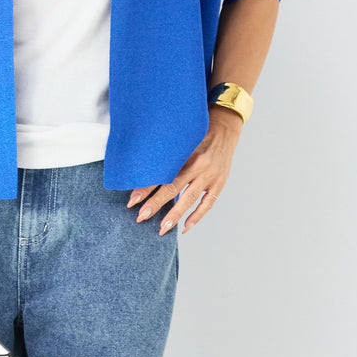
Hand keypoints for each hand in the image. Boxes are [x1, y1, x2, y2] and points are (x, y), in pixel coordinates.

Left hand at [126, 108, 242, 233]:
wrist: (225, 128)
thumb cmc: (198, 133)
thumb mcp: (181, 140)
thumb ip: (167, 155)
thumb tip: (143, 170)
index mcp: (185, 153)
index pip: (162, 175)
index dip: (145, 188)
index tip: (132, 201)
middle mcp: (198, 166)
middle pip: (173, 188)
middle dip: (156, 204)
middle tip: (140, 218)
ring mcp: (210, 176)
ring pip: (189, 199)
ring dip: (175, 215)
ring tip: (162, 229)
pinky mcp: (219, 183)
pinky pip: (207, 204)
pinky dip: (197, 216)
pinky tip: (185, 227)